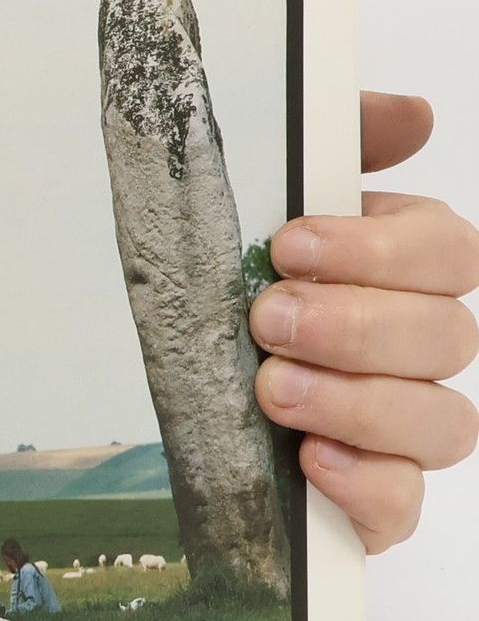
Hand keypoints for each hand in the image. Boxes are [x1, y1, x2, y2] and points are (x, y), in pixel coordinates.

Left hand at [252, 92, 478, 551]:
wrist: (172, 408)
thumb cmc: (228, 301)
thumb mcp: (255, 214)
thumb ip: (331, 151)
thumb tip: (409, 115)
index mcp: (401, 273)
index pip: (447, 250)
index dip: (379, 246)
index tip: (290, 245)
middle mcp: (415, 352)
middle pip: (446, 334)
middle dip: (354, 324)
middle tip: (269, 319)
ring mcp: (401, 433)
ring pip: (440, 422)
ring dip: (356, 400)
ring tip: (273, 389)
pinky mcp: (374, 503)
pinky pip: (402, 504)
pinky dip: (365, 482)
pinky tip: (311, 460)